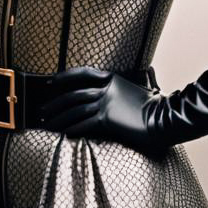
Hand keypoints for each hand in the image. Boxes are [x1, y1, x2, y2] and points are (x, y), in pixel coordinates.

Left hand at [42, 66, 167, 157]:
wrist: (165, 119)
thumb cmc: (154, 108)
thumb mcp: (137, 90)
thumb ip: (122, 88)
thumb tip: (116, 89)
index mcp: (112, 78)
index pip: (82, 73)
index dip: (65, 77)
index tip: (52, 82)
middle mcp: (106, 88)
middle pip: (73, 94)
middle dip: (54, 104)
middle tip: (42, 111)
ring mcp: (106, 102)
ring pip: (74, 110)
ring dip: (58, 119)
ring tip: (47, 125)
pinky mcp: (107, 119)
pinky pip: (83, 124)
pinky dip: (72, 129)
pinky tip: (64, 134)